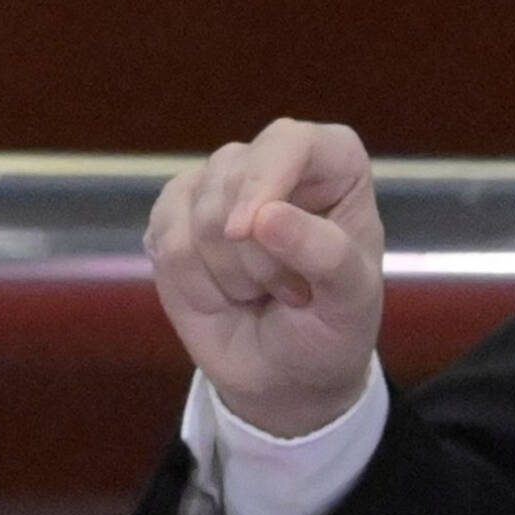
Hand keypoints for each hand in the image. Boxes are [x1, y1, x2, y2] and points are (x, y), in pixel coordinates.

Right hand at [146, 118, 386, 437]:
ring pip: (194, 214)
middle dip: (253, 256)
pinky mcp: (175, 215)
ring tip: (260, 293)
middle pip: (231, 181)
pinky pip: (164, 239)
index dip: (263, 180)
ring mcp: (219, 184)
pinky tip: (223, 295)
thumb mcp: (350, 301)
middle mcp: (274, 160)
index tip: (246, 231)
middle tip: (292, 292)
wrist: (287, 373)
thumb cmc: (332, 327)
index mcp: (334, 163)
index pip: (291, 141)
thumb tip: (265, 215)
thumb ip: (324, 254)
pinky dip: (192, 284)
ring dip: (226, 275)